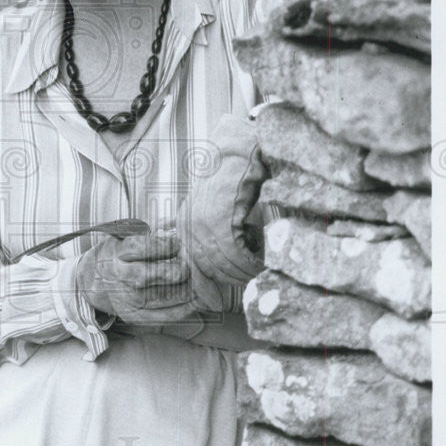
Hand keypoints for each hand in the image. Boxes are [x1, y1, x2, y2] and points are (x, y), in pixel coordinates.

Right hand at [76, 231, 209, 324]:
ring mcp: (125, 298)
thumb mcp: (129, 233)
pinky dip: (185, 309)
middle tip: (191, 265)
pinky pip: (163, 316)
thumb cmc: (121, 250)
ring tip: (203, 282)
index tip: (179, 242)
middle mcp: (118, 275)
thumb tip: (182, 224)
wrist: (97, 279)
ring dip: (187, 290)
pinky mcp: (133, 315)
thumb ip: (154, 228)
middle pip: (148, 275)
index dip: (163, 244)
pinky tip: (197, 300)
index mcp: (117, 251)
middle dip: (175, 270)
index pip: (140, 247)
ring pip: (161, 297)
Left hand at [177, 114, 267, 287]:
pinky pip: (235, 254)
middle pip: (209, 267)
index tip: (223, 295)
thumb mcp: (216, 208)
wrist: (240, 150)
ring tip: (261, 270)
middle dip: (232, 277)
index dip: (210, 282)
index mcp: (184, 223)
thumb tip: (218, 264)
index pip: (194, 265)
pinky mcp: (218, 221)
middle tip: (253, 278)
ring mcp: (200, 223)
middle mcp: (188, 224)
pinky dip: (250, 262)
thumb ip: (213, 234)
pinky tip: (261, 262)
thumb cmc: (233, 177)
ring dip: (244, 272)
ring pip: (223, 263)